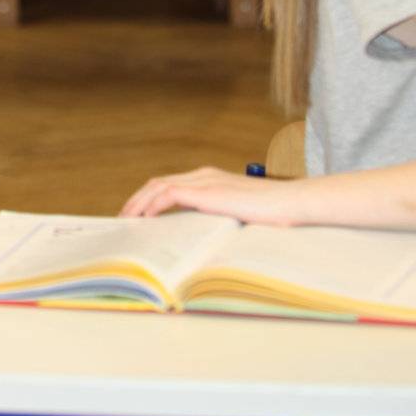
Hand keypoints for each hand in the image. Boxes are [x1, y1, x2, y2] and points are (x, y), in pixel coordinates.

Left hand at [122, 167, 308, 226]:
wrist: (291, 202)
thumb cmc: (273, 213)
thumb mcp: (239, 216)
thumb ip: (220, 220)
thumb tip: (204, 241)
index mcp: (210, 179)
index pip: (170, 185)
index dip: (150, 198)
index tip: (137, 215)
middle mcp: (203, 175)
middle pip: (158, 183)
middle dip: (138, 200)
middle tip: (124, 219)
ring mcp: (204, 180)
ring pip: (159, 186)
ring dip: (139, 202)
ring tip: (127, 220)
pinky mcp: (207, 191)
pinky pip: (170, 194)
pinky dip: (153, 204)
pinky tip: (144, 218)